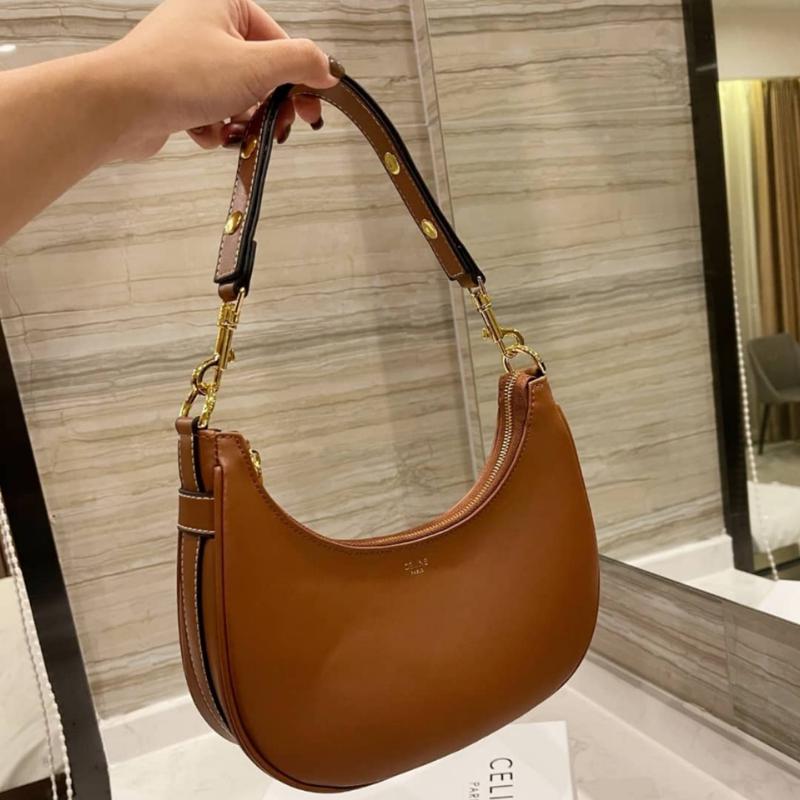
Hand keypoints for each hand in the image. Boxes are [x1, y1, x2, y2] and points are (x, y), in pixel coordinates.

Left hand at [103, 0, 341, 159]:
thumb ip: (299, 63)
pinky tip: (201, 132)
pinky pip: (209, 111)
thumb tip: (327, 67)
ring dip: (238, 120)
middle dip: (266, 105)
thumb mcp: (255, 66)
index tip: (309, 109)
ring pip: (235, 97)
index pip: (278, 41)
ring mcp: (185, 59)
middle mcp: (202, 26)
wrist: (117, 106)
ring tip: (229, 130)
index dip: (297, 78)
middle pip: (258, 72)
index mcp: (222, 4)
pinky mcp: (172, 90)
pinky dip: (212, 128)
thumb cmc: (180, 76)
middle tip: (277, 128)